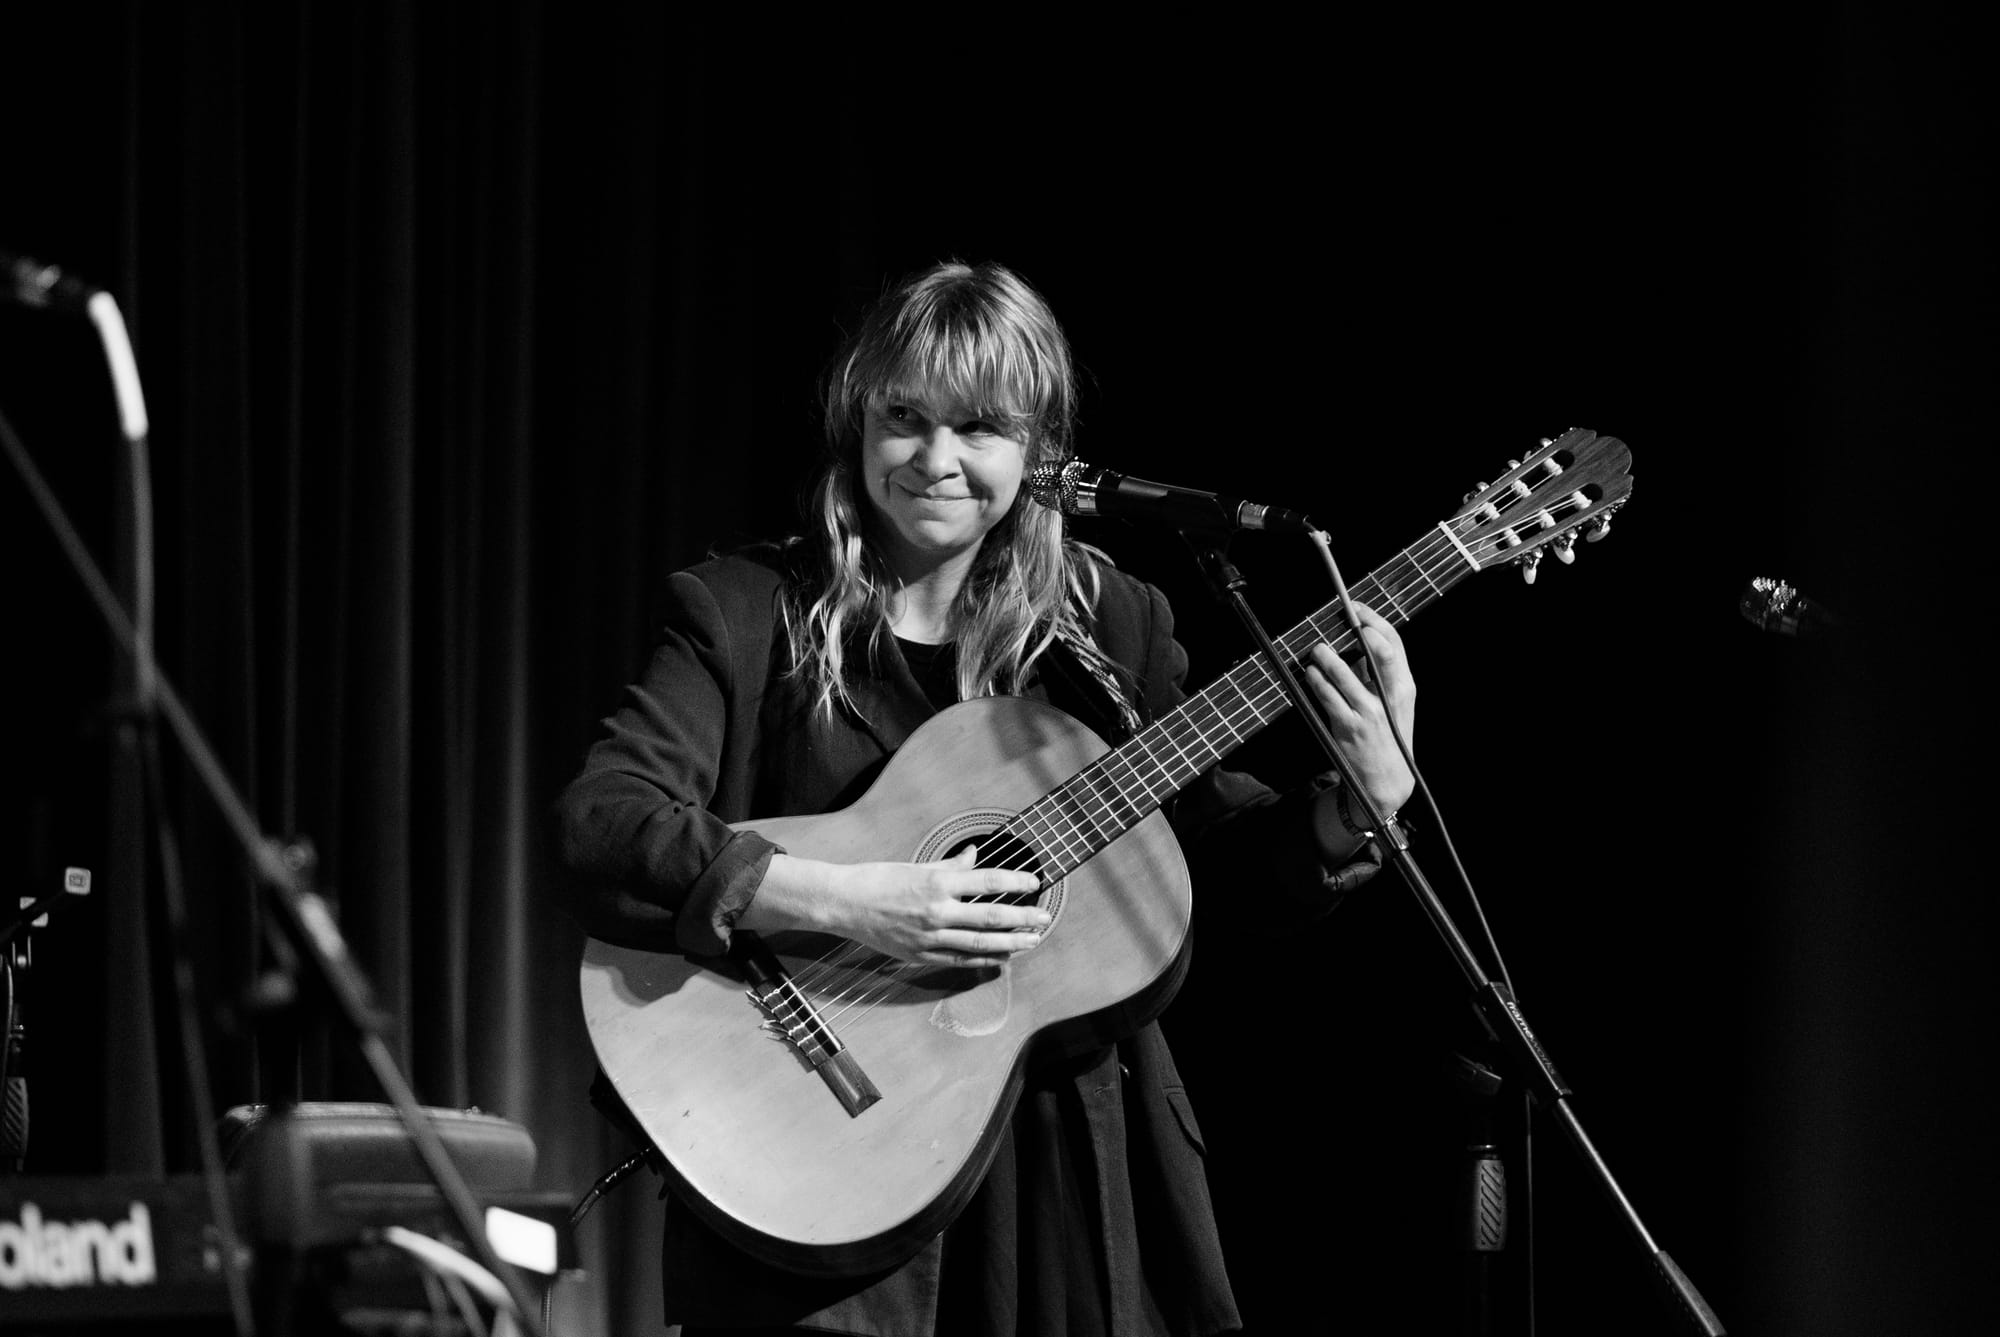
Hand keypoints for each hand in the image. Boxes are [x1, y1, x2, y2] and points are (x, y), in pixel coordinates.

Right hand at [751, 846, 1046, 966]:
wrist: (843, 904)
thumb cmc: (878, 879)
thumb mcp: (916, 866)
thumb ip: (950, 866)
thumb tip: (975, 856)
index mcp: (936, 883)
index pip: (988, 882)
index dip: (1015, 882)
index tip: (1035, 883)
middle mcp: (936, 911)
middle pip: (990, 917)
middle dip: (1022, 919)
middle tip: (1045, 919)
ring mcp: (929, 937)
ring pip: (979, 944)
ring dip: (1010, 943)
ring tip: (1032, 941)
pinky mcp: (920, 955)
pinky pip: (959, 959)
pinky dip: (983, 959)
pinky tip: (1001, 958)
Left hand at [1303, 601, 1416, 834]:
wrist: (1387, 781)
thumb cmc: (1388, 735)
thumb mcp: (1394, 704)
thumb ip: (1379, 674)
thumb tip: (1357, 640)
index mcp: (1405, 687)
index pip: (1395, 644)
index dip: (1375, 620)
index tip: (1356, 608)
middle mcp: (1391, 697)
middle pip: (1378, 652)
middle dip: (1358, 629)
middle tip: (1339, 618)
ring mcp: (1369, 713)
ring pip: (1343, 673)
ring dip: (1325, 656)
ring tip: (1316, 649)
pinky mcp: (1348, 728)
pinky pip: (1327, 697)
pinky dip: (1315, 681)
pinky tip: (1310, 673)